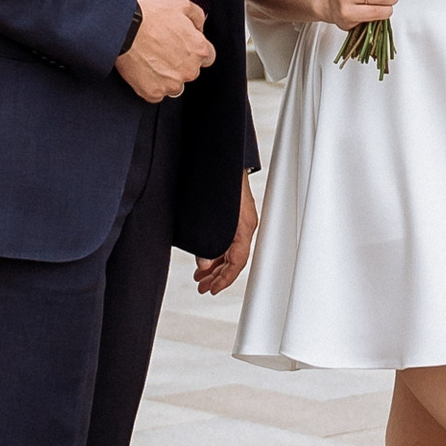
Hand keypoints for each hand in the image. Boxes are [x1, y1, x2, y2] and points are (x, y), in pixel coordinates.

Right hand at [119, 0, 214, 98]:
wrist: (122, 29)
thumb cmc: (149, 16)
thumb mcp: (181, 3)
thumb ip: (198, 16)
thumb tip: (200, 27)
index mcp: (199, 49)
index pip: (208, 57)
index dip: (194, 50)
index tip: (183, 46)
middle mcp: (189, 70)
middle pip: (191, 71)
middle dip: (180, 62)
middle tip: (163, 49)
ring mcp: (171, 84)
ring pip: (174, 84)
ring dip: (167, 75)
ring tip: (152, 58)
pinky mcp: (153, 92)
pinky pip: (156, 92)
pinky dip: (151, 84)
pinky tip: (144, 68)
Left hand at [194, 175, 258, 295]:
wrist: (221, 155)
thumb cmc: (217, 181)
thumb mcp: (208, 218)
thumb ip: (206, 243)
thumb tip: (204, 265)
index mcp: (244, 227)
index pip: (238, 262)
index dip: (225, 279)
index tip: (212, 290)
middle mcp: (245, 225)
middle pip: (234, 259)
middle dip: (218, 276)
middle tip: (202, 287)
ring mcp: (240, 219)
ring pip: (230, 250)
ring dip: (215, 265)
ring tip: (200, 277)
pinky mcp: (234, 214)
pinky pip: (228, 240)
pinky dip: (216, 252)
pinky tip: (204, 258)